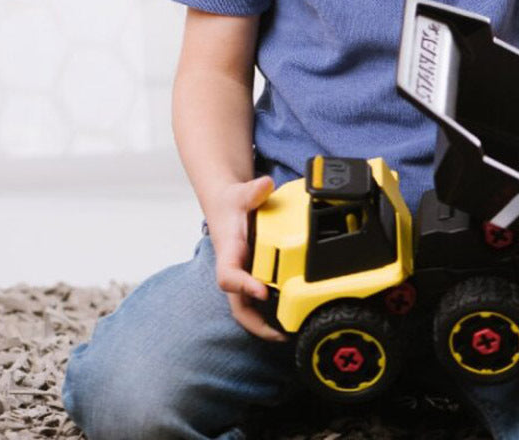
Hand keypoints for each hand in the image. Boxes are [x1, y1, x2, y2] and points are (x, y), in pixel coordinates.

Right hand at [205, 175, 287, 341]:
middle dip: (256, 323)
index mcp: (229, 252)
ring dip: (264, 324)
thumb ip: (252, 190)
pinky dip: (271, 312)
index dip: (243, 286)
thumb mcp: (240, 193)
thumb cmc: (232, 203)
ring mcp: (243, 275)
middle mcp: (234, 269)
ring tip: (291, 334)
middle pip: (237, 305)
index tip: (263, 291)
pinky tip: (292, 318)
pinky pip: (258, 300)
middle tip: (281, 334)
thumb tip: (264, 184)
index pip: (228, 276)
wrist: (227, 204)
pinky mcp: (253, 276)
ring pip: (247, 308)